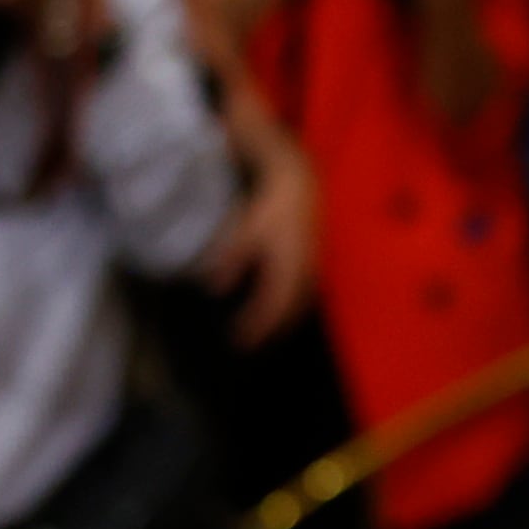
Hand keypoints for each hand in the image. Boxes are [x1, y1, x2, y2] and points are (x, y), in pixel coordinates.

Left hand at [202, 143, 317, 346]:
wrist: (301, 185)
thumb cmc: (271, 206)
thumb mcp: (247, 231)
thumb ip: (231, 259)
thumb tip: (213, 288)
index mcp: (287, 266)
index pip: (272, 306)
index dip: (256, 327)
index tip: (239, 341)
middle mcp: (304, 271)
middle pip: (289, 311)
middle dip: (269, 330)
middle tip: (247, 343)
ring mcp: (312, 267)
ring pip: (300, 304)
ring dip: (282, 321)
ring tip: (264, 333)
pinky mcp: (314, 261)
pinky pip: (305, 293)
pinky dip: (292, 307)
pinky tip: (280, 307)